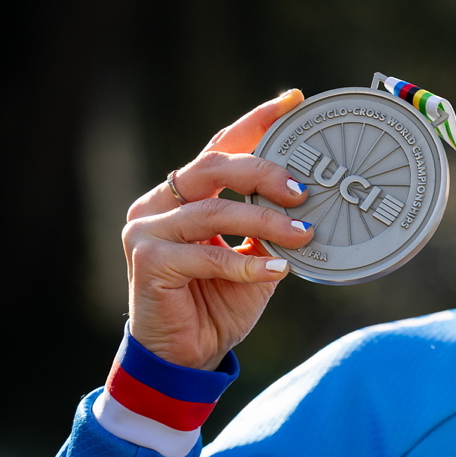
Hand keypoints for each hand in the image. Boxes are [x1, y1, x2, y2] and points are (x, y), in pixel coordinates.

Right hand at [123, 90, 314, 369]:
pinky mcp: (147, 261)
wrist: (187, 355)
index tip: (293, 102)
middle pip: (216, 168)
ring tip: (303, 235)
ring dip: (266, 222)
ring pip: (215, 211)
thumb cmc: (219, 302)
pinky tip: (277, 269)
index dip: (256, 122)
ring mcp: (146, 229)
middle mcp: (159, 203)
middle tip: (304, 193)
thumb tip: (309, 205)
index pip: (221, 148)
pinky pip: (208, 255)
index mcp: (184, 195)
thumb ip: (269, 228)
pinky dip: (247, 264)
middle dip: (266, 173)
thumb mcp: (254, 258)